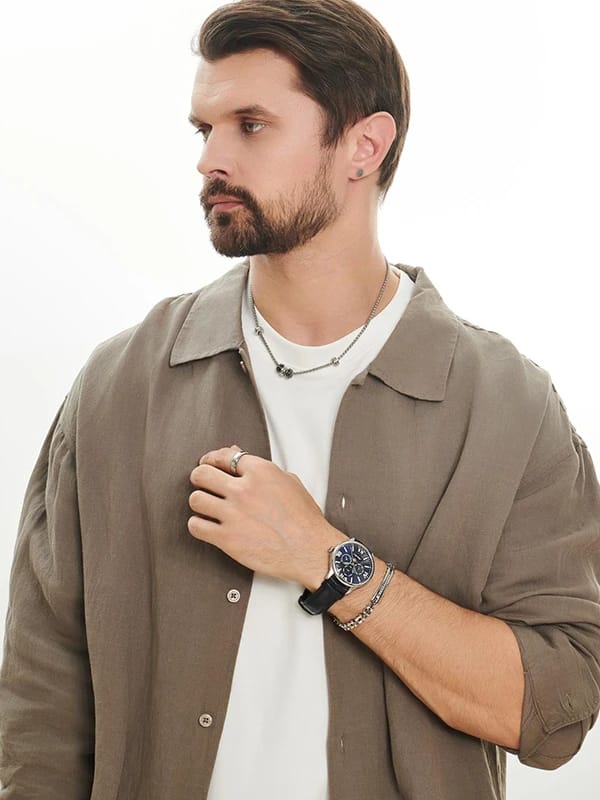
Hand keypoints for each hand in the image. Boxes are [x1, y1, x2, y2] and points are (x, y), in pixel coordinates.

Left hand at [187, 445, 345, 586]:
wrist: (311, 550)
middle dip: (200, 478)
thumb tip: (239, 456)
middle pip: (202, 474)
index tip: (208, 463)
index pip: (225, 456)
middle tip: (202, 483)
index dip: (212, 458)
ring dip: (199, 503)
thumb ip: (262, 469)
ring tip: (206, 507)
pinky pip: (196, 526)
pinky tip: (207, 526)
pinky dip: (198, 526)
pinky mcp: (227, 538)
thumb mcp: (290, 483)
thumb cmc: (305, 520)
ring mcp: (234, 514)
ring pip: (196, 500)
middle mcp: (244, 490)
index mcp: (261, 472)